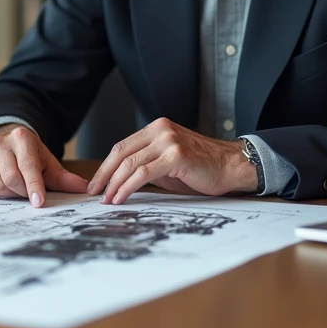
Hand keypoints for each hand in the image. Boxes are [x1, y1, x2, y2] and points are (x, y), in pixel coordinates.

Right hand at [0, 124, 88, 206]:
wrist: (9, 141)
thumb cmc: (31, 154)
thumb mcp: (48, 161)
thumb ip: (63, 177)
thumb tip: (83, 188)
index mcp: (21, 138)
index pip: (28, 166)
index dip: (34, 186)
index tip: (39, 202)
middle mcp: (1, 143)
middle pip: (12, 179)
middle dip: (24, 192)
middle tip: (33, 194)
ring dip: (13, 194)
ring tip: (20, 188)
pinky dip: (1, 194)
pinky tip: (8, 188)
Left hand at [85, 118, 256, 203]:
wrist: (231, 167)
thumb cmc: (201, 168)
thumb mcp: (168, 162)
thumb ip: (146, 164)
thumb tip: (120, 181)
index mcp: (156, 128)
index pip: (122, 146)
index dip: (106, 166)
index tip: (96, 183)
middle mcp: (160, 130)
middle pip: (121, 153)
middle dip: (104, 175)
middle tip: (95, 192)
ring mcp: (168, 141)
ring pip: (130, 163)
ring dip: (114, 184)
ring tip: (107, 199)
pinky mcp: (175, 156)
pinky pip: (143, 173)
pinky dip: (128, 186)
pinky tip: (121, 197)